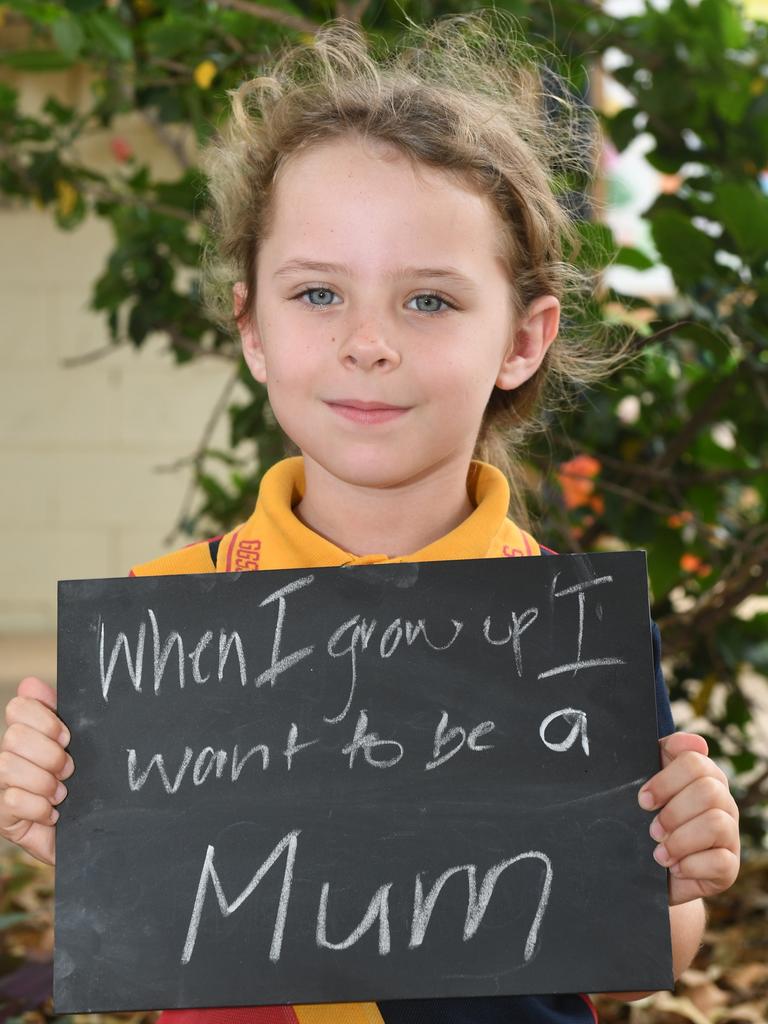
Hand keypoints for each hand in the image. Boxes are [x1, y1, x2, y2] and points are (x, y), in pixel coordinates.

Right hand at [0, 677, 72, 864]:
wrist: (101, 830)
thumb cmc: (90, 785)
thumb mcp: (83, 746)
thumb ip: (59, 713)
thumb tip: (31, 683)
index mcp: (30, 733)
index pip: (18, 706)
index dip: (45, 720)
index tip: (67, 737)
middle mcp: (10, 757)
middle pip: (13, 737)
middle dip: (49, 755)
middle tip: (69, 769)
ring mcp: (3, 787)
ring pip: (7, 767)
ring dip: (44, 782)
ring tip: (61, 793)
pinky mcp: (4, 818)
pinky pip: (11, 800)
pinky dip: (39, 807)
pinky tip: (53, 813)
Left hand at [638, 732, 739, 906]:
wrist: (651, 869)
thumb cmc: (649, 820)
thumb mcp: (648, 786)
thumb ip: (662, 755)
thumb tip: (693, 740)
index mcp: (703, 777)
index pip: (695, 761)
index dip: (666, 780)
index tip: (643, 799)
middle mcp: (722, 802)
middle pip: (709, 791)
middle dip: (673, 812)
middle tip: (652, 829)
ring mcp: (729, 835)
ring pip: (716, 824)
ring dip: (680, 840)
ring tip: (660, 853)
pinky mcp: (729, 867)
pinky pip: (720, 861)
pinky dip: (691, 866)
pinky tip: (676, 868)